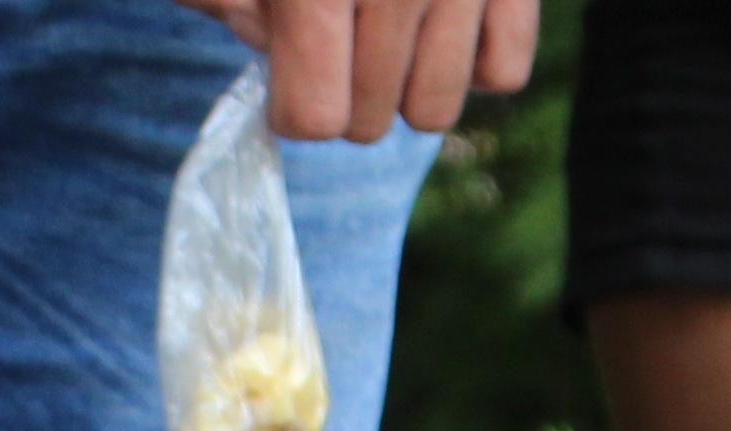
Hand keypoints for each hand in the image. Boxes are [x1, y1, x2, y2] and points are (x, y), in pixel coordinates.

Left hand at [166, 0, 539, 142]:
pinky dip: (469, 60)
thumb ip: (228, 0)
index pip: (315, 114)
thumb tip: (275, 56)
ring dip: (400, 85)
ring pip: (432, 111)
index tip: (286, 65)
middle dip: (341, 93)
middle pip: (368, 120)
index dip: (290, 103)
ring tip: (382, 27)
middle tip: (332, 33)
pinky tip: (437, 18)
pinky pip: (502, 73)